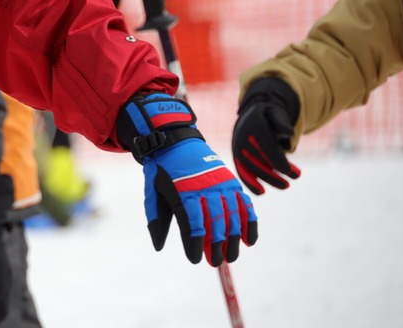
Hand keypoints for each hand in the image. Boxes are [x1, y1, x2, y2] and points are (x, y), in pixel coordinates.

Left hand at [118, 93, 256, 265]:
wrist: (175, 140)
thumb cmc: (162, 170)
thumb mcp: (153, 192)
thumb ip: (156, 219)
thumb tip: (159, 247)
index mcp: (183, 192)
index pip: (192, 225)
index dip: (195, 245)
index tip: (195, 259)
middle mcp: (205, 188)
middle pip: (215, 223)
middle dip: (216, 246)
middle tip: (215, 262)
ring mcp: (221, 184)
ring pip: (232, 217)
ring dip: (233, 240)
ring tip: (230, 257)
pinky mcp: (231, 181)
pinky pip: (244, 204)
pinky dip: (249, 223)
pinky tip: (249, 240)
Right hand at [232, 77, 301, 193]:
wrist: (249, 117)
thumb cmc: (267, 118)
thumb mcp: (276, 114)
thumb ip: (282, 122)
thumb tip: (290, 132)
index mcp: (254, 125)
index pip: (265, 144)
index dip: (276, 158)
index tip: (287, 170)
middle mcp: (243, 137)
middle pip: (257, 158)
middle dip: (273, 172)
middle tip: (291, 181)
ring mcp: (238, 148)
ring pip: (250, 167)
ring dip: (267, 178)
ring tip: (286, 185)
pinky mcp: (237, 157)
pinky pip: (241, 170)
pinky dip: (249, 182)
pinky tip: (260, 192)